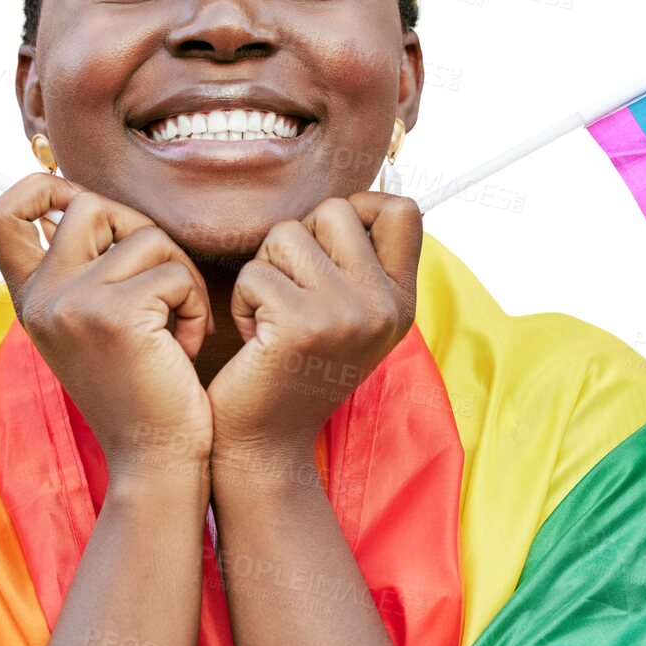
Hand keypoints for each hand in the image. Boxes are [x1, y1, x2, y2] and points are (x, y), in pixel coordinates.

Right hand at [0, 174, 215, 486]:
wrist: (154, 458)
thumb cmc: (139, 390)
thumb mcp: (91, 326)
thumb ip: (82, 271)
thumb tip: (86, 202)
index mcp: (29, 299)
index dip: (37, 188)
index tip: (77, 202)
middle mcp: (41, 297)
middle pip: (89, 204)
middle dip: (141, 230)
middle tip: (163, 283)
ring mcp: (72, 303)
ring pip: (145, 235)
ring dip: (179, 274)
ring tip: (177, 325)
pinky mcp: (115, 314)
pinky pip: (173, 272)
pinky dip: (195, 303)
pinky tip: (185, 345)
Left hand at [207, 192, 421, 462]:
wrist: (267, 445)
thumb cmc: (294, 370)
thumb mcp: (350, 318)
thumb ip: (360, 263)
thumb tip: (356, 200)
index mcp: (402, 301)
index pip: (403, 210)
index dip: (358, 208)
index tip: (327, 248)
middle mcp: (384, 306)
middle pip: (335, 210)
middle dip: (297, 242)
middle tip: (289, 292)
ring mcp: (347, 314)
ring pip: (287, 235)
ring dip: (265, 270)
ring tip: (270, 316)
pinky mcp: (300, 325)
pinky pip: (255, 272)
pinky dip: (242, 301)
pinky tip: (253, 339)